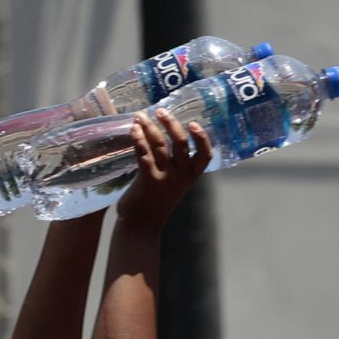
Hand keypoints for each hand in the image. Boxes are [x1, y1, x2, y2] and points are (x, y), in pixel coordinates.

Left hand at [115, 107, 212, 230]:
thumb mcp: (171, 187)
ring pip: (160, 144)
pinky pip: (144, 153)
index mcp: (190, 178)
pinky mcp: (148, 179)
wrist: (141, 227)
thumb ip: (174, 169)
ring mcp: (165, 177)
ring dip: (150, 127)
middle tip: (160, 111)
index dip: (202, 138)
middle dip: (171, 123)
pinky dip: (138, 139)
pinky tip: (133, 130)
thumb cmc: (154, 205)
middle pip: (181, 142)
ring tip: (141, 116)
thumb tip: (164, 144)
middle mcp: (181, 176)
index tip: (194, 123)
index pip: (205, 155)